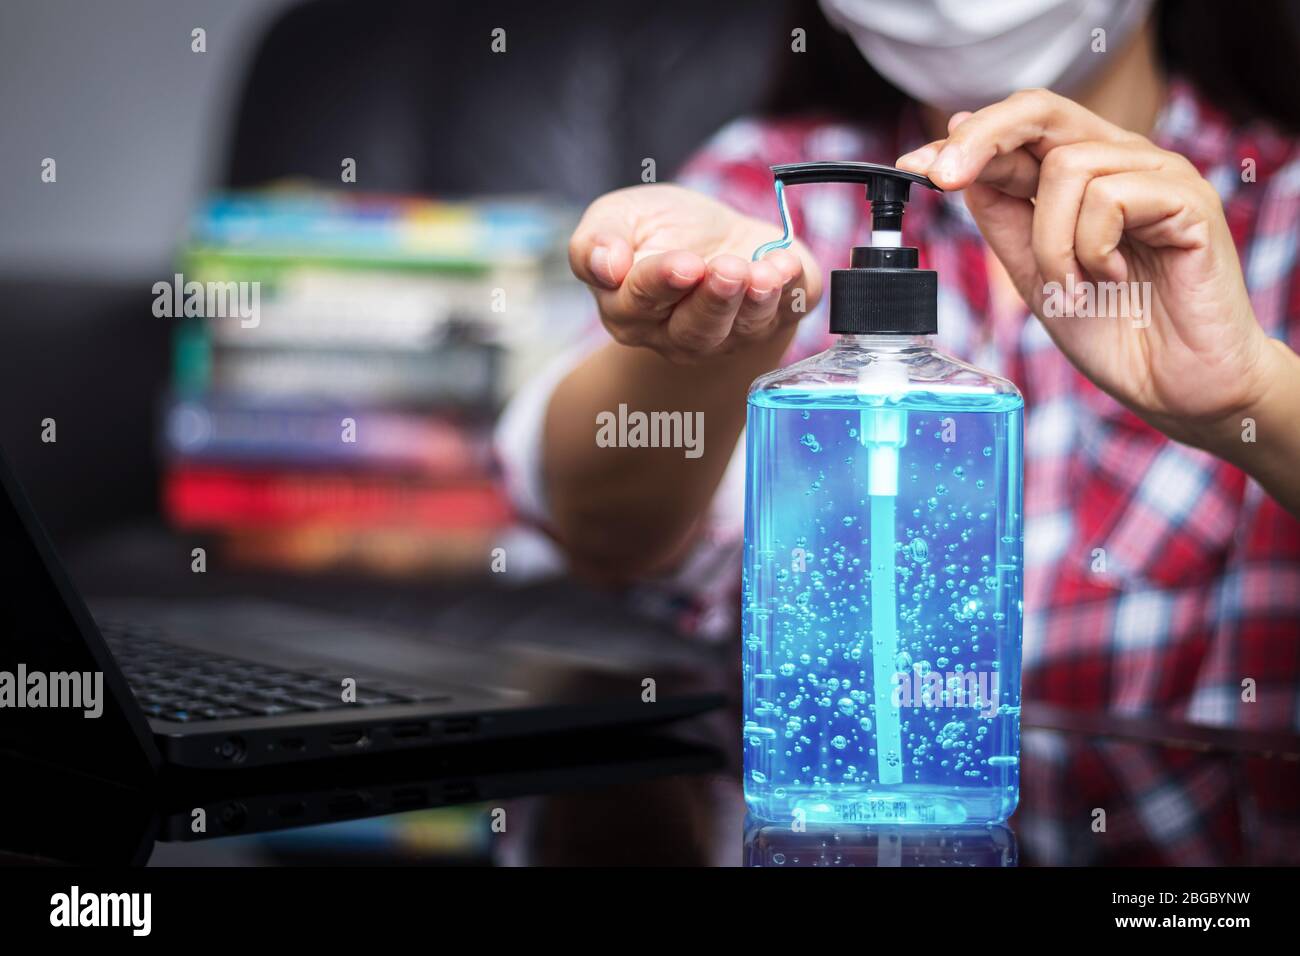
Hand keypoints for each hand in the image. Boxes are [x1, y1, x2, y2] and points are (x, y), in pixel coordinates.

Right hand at [568, 184, 821, 364]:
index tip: (684, 264)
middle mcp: (677, 334)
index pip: (642, 301)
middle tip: (728, 270)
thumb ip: (597, 240)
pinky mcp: (771, 320)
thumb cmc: (658, 229)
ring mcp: (728, 335)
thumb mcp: (617, 217)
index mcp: (630, 309)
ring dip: (754, 302)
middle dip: (714, 300)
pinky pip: (784, 314)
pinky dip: (791, 293)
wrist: (715, 236)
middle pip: (695, 330)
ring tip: (763, 274)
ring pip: (740, 330)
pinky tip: (788, 267)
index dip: (662, 282)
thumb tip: (605, 265)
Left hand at [897, 88, 1275, 445]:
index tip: (913, 168)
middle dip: (981, 140)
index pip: (1016, 132)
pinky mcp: (1188, 198)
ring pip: (1066, 168)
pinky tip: (1114, 280)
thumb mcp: (1035, 272)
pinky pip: (1109, 197)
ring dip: (1050, 242)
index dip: (960, 142)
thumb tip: (961, 166)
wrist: (1177, 385)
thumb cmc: (1115, 330)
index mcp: (1083, 175)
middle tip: (943, 177)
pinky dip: (1092, 250)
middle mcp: (1121, 160)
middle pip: (1040, 111)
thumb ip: (1004, 219)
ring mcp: (1158, 174)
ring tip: (1073, 288)